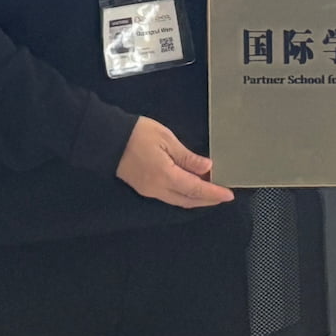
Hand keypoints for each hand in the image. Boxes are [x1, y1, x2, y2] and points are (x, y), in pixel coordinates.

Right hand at [115, 116, 234, 208]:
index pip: (195, 189)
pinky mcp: (144, 188)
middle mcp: (157, 189)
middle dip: (207, 200)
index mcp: (165, 176)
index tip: (228, 194)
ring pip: (178, 201)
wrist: (107, 138)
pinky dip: (184, 194)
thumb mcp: (167, 140)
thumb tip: (206, 167)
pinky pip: (169, 196)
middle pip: (188, 200)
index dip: (213, 193)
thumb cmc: (137, 134)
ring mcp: (149, 190)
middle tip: (223, 195)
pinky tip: (190, 187)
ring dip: (196, 198)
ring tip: (211, 191)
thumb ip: (187, 157)